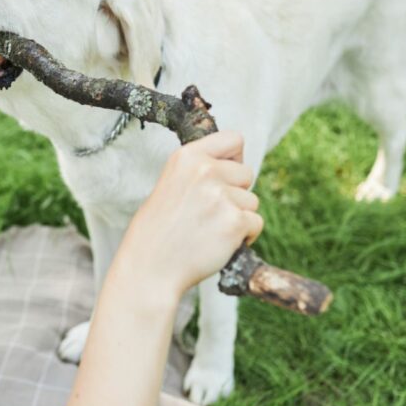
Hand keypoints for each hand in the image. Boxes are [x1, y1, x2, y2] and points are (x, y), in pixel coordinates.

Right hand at [111, 131, 262, 298]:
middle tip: (210, 213)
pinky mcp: (234, 222)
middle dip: (236, 194)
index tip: (225, 178)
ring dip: (238, 217)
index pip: (233, 139)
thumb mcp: (171, 184)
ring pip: (252, 202)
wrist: (150, 267)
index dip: (234, 160)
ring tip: (209, 230)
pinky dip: (245, 237)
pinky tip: (220, 244)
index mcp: (187, 157)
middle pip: (246, 174)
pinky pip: (255, 223)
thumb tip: (236, 166)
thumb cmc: (159, 230)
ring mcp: (220, 196)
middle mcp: (205, 171)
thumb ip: (200, 172)